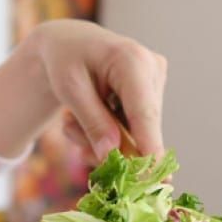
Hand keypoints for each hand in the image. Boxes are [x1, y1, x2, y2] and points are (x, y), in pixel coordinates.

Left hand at [32, 20, 166, 162]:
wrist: (68, 43)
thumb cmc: (65, 61)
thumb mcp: (70, 90)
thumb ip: (92, 122)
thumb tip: (111, 155)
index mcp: (132, 61)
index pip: (144, 113)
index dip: (149, 148)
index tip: (153, 178)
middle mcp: (153, 69)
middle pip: (143, 129)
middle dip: (111, 147)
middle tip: (77, 142)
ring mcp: (156, 82)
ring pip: (137, 134)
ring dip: (104, 140)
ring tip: (74, 122)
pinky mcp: (152, 94)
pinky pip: (134, 130)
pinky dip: (109, 134)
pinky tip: (88, 120)